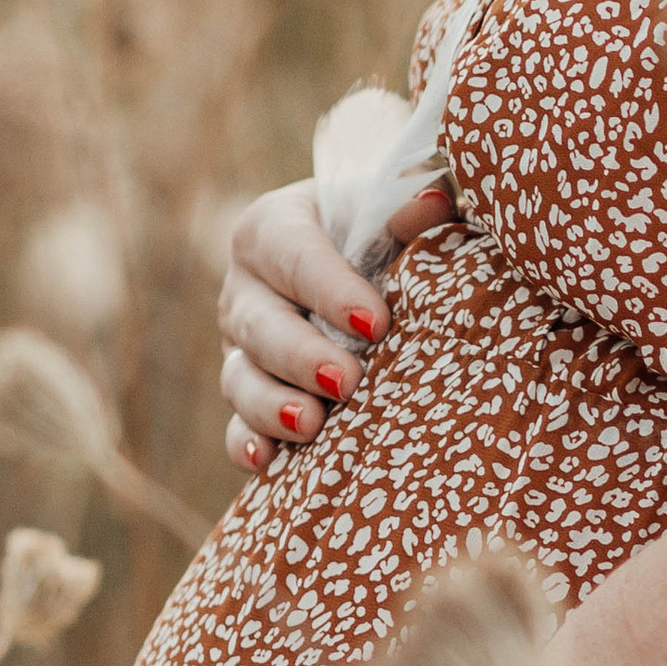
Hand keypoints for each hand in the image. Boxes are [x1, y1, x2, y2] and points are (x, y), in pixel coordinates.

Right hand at [216, 172, 453, 479]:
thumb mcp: (388, 208)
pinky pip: (235, 424)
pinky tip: (267, 461)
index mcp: (273, 229)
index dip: (331, 290)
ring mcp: (240, 346)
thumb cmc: (376, 227)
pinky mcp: (247, 392)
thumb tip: (431, 204)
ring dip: (272, 405)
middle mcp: (246, 288)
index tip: (376, 323)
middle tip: (347, 382)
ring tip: (312, 423)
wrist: (356, 257)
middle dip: (301, 357)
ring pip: (241, 378)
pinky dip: (247, 443)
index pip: (295, 256)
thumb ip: (407, 205)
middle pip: (260, 324)